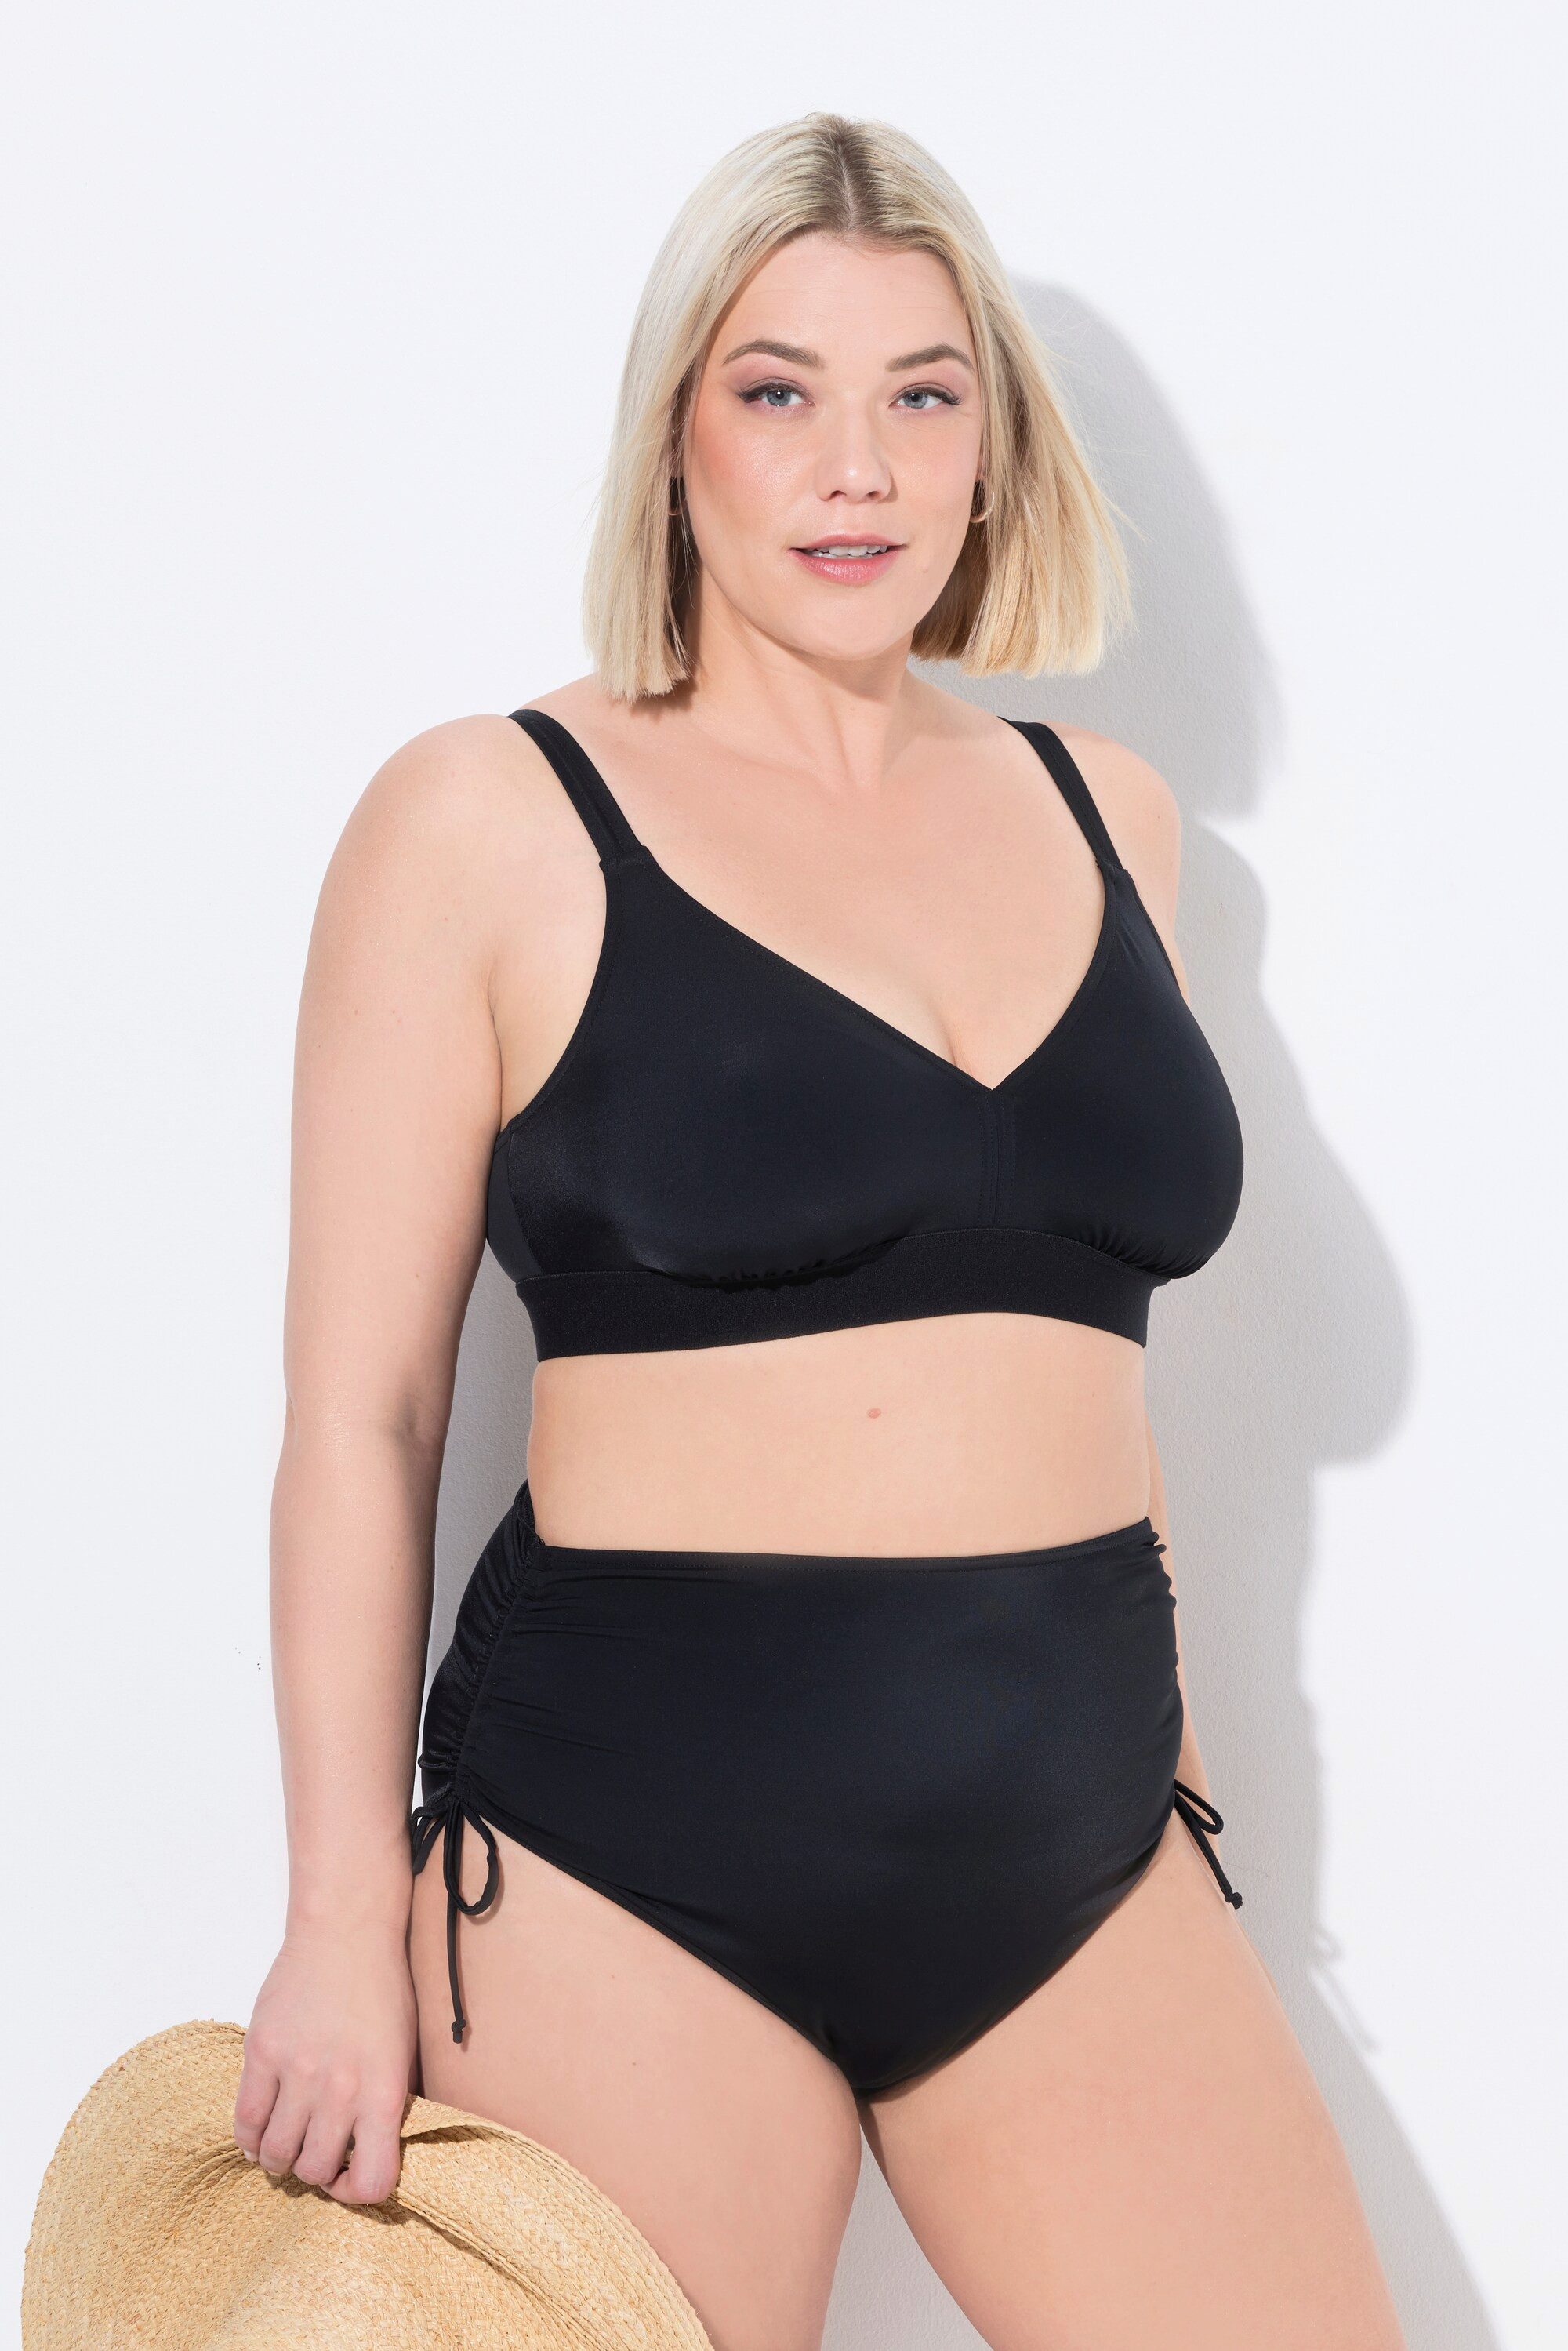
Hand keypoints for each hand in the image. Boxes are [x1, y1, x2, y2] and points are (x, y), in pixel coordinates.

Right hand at [233, 1922, 420, 2205]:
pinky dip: (251, 2139)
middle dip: (315, 2171)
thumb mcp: (403, 2053)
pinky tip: (262, 2130)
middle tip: (315, 2152)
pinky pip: (245, 2122)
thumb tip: (368, 2159)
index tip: (352, 2178)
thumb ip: (385, 2107)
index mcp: (384, 2090)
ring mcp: (297, 2071)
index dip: (361, 2193)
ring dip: (280, 2158)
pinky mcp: (261, 2053)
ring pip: (276, 2155)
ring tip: (288, 2141)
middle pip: (315, 2171)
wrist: (346, 1933)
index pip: (375, 2181)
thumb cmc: (382, 1992)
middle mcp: (340, 2088)